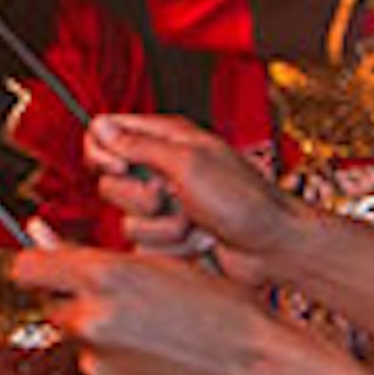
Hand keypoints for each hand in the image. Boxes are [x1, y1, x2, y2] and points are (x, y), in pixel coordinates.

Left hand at [14, 242, 307, 374]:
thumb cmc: (226, 314)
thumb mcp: (165, 265)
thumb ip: (91, 254)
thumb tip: (34, 229)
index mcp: (106, 276)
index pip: (28, 268)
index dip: (40, 269)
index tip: (48, 273)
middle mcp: (93, 321)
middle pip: (60, 312)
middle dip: (87, 312)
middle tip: (141, 316)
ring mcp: (100, 368)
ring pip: (88, 352)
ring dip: (114, 350)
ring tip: (169, 349)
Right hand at [83, 113, 307, 278]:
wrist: (274, 246)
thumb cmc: (244, 200)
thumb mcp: (188, 164)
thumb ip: (138, 145)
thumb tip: (99, 126)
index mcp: (167, 140)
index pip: (106, 135)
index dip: (103, 153)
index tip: (119, 168)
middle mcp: (162, 170)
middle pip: (111, 184)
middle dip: (141, 199)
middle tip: (172, 197)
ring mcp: (167, 206)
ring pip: (129, 222)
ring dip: (165, 228)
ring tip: (197, 223)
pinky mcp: (171, 237)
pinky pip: (148, 246)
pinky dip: (175, 248)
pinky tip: (202, 240)